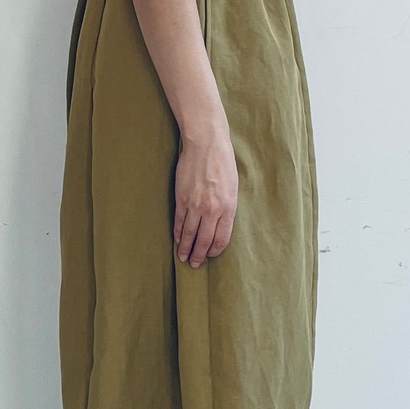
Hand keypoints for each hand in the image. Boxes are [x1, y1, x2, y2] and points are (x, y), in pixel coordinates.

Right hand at [174, 129, 237, 266]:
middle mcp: (211, 210)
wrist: (206, 144)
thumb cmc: (223, 162)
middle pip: (204, 240)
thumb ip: (227, 207)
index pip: (221, 239)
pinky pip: (178, 221)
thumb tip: (220, 224)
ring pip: (189, 234)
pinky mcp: (181, 198)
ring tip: (183, 258)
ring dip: (185, 248)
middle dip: (199, 254)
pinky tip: (176, 240)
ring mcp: (195, 205)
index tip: (210, 256)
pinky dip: (177, 233)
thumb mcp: (233, 187)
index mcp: (228, 208)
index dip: (215, 250)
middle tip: (194, 264)